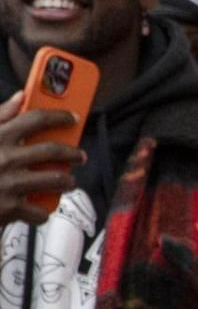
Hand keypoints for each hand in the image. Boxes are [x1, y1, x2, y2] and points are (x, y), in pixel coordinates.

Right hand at [0, 91, 82, 225]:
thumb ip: (0, 116)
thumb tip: (21, 96)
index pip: (36, 118)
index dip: (59, 116)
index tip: (73, 118)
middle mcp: (5, 158)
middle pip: (53, 151)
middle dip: (73, 153)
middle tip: (79, 156)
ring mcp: (9, 184)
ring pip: (56, 180)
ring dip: (67, 182)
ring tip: (68, 182)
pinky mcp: (10, 208)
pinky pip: (39, 211)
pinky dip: (42, 212)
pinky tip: (39, 210)